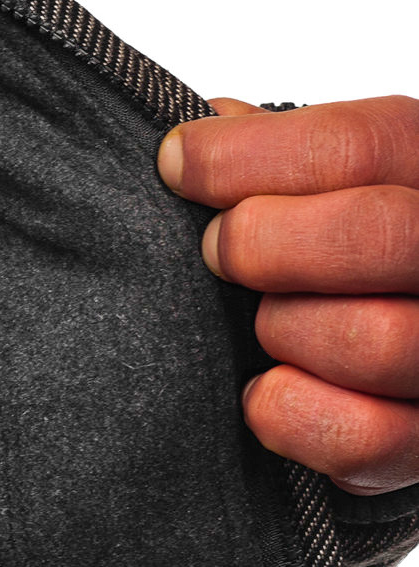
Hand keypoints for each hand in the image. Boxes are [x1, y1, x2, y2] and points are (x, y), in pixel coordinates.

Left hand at [157, 95, 418, 495]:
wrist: (390, 374)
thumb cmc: (344, 267)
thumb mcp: (330, 192)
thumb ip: (282, 157)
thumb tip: (203, 129)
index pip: (367, 145)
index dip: (253, 154)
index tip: (176, 164)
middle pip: (379, 232)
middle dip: (266, 242)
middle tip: (217, 252)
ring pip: (373, 340)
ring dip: (284, 330)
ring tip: (262, 327)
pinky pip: (363, 438)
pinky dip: (288, 414)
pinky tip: (265, 393)